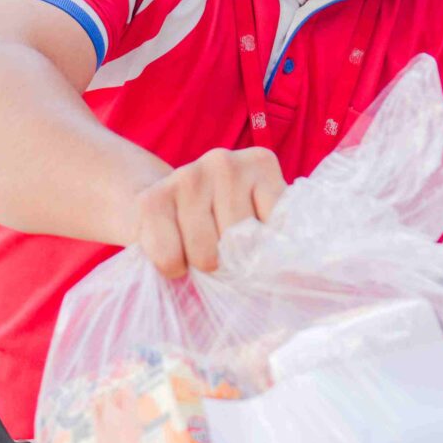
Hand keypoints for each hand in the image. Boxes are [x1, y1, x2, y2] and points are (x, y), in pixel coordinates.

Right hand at [128, 148, 284, 277]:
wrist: (158, 206)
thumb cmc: (218, 224)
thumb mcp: (257, 224)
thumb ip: (275, 241)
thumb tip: (290, 279)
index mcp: (261, 164)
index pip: (279, 229)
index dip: (267, 255)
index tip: (257, 251)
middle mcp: (224, 162)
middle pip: (242, 245)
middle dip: (232, 263)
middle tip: (222, 253)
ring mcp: (187, 176)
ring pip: (206, 256)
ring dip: (201, 267)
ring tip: (198, 250)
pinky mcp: (152, 199)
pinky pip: (170, 258)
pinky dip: (174, 269)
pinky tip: (176, 251)